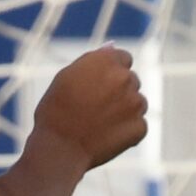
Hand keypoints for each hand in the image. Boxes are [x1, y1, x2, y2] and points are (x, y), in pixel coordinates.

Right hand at [31, 46, 148, 174]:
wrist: (58, 149)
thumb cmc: (54, 112)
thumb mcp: (65, 78)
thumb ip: (92, 61)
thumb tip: (111, 46)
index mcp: (106, 61)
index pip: (122, 58)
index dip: (109, 71)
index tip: (97, 85)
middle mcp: (126, 78)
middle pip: (130, 80)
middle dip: (117, 91)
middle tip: (92, 108)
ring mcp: (136, 103)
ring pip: (136, 102)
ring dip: (123, 110)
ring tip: (97, 124)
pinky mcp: (140, 127)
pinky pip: (137, 124)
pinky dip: (125, 130)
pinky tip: (104, 137)